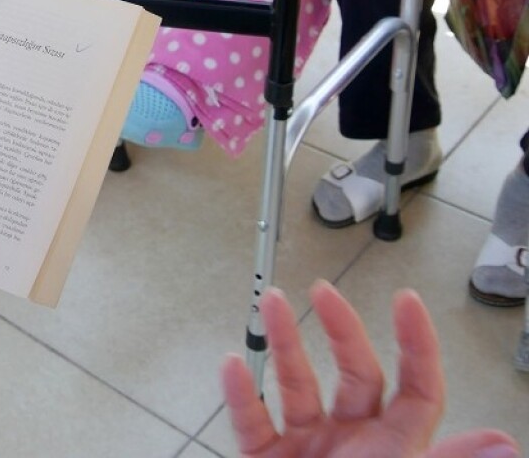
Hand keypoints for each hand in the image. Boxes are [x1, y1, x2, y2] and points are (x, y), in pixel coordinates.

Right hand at [223, 281, 520, 457]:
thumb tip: (506, 446)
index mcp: (397, 455)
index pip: (417, 389)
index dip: (416, 345)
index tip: (404, 301)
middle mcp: (355, 447)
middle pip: (356, 374)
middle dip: (342, 330)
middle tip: (322, 293)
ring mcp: (308, 454)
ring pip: (297, 385)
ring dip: (284, 343)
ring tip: (272, 306)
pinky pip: (253, 423)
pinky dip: (242, 395)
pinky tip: (233, 366)